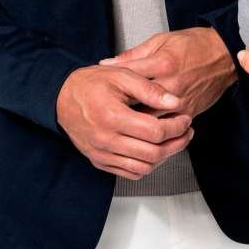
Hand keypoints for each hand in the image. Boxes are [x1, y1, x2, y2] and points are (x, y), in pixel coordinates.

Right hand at [56, 65, 193, 180]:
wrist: (61, 98)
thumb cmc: (91, 84)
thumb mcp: (121, 75)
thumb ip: (149, 88)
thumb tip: (174, 101)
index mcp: (112, 116)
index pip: (155, 131)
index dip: (176, 126)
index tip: (185, 118)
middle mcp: (106, 139)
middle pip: (152, 153)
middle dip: (177, 143)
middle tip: (186, 131)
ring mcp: (101, 154)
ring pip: (143, 168)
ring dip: (165, 157)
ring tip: (174, 142)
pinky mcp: (99, 161)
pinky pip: (129, 173)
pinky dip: (147, 166)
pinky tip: (155, 151)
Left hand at [99, 26, 236, 117]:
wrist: (225, 56)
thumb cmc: (195, 44)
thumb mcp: (162, 39)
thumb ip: (135, 54)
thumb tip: (109, 62)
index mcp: (162, 63)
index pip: (129, 76)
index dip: (111, 83)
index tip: (96, 87)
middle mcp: (171, 84)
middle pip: (138, 103)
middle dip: (119, 109)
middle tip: (102, 114)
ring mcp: (181, 100)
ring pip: (151, 119)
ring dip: (135, 123)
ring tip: (117, 125)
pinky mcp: (190, 110)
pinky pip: (168, 125)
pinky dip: (154, 127)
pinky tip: (141, 129)